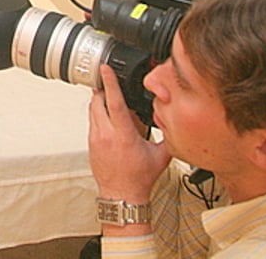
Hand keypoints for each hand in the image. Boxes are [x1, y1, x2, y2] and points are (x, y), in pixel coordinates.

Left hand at [88, 65, 170, 201]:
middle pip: (98, 101)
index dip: (110, 83)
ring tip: (111, 99)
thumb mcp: (160, 155)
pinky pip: (92, 121)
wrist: (122, 195)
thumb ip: (168, 136)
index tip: (105, 69)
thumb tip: (175, 120)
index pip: (114, 102)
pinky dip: (98, 114)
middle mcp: (106, 135)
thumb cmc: (139, 178)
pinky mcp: (90, 144)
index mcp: (123, 135)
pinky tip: (110, 118)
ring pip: (92, 110)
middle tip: (109, 80)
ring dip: (100, 101)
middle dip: (103, 88)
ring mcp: (95, 139)